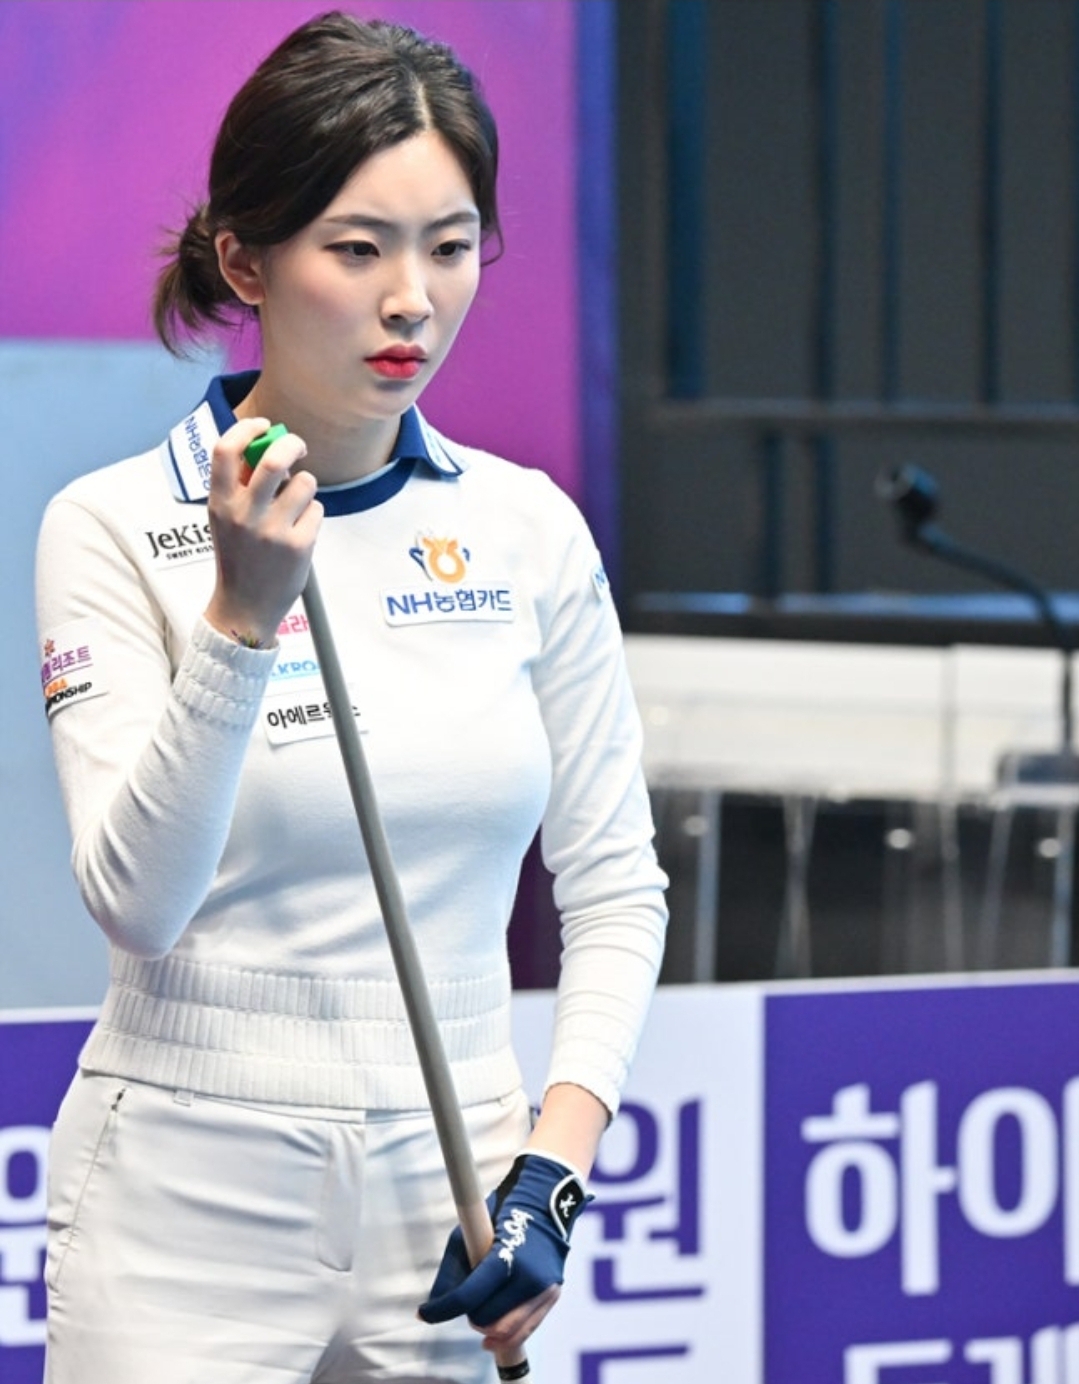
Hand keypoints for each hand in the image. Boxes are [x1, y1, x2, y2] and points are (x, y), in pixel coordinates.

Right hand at [203, 417, 321, 646]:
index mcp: (219, 503)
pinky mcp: (298, 545)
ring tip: (295, 505)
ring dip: (305, 487)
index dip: (246, 428)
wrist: (245, 606)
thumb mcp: (225, 519)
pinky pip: (316, 509)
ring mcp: (272, 530)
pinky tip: (299, 531)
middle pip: (275, 459)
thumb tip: (265, 445)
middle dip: (292, 444)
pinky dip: (312, 514)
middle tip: (298, 447)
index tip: (263, 425)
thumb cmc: (238, 556)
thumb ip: (240, 485)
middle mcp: (244, 514)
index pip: (224, 450)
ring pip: (305, 482)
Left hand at [418, 1154, 589, 1351]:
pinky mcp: (554, 1295)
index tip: (424, 1313)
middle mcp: (529, 1278)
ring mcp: (545, 1289)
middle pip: (487, 1320)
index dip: (443, 1309)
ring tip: (479, 1315)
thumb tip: (432, 1307)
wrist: (547, 1199)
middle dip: (471, 1315)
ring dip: (487, 1329)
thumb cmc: (502, 1213)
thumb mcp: (469, 1232)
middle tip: (466, 1301)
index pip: (469, 1296)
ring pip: (507, 1334)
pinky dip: (506, 1337)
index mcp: (506, 1256)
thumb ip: (451, 1272)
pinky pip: (526, 1330)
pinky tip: (492, 1338)